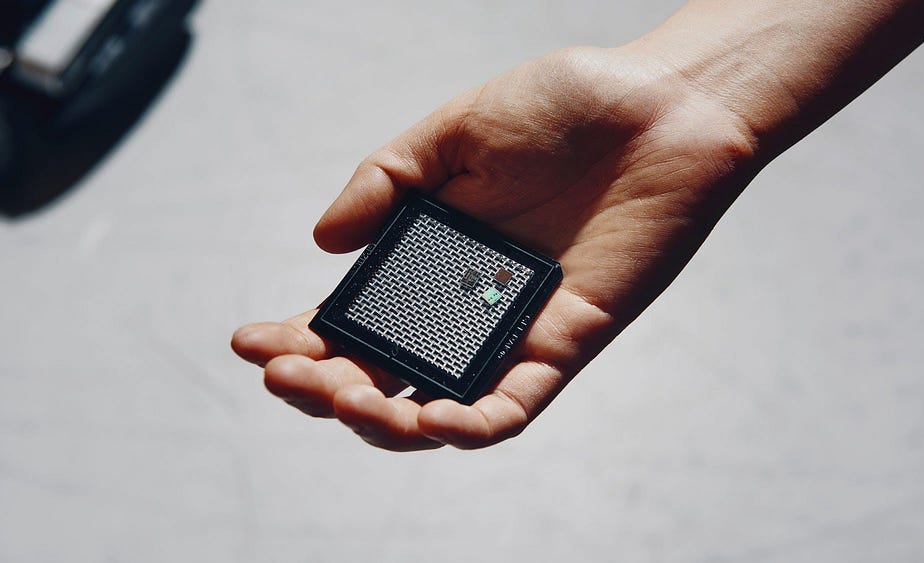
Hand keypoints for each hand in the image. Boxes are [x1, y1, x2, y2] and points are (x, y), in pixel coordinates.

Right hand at [232, 46, 756, 450]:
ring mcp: (513, 331)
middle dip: (323, 389)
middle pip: (381, 375)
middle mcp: (463, 306)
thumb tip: (323, 243)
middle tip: (288, 375)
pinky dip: (474, 424)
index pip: (350, 319)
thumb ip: (387, 181)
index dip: (296, 339)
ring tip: (344, 400)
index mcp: (428, 258)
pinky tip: (432, 420)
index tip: (248, 342)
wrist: (664, 106)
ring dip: (384, 421)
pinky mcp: (568, 343)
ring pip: (438, 408)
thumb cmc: (568, 107)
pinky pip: (516, 405)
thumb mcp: (456, 130)